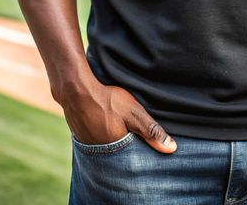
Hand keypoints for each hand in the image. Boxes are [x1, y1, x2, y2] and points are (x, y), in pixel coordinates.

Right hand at [58, 77, 176, 153]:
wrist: (75, 89)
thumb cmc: (106, 100)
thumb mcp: (133, 113)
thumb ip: (151, 130)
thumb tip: (171, 148)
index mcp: (115, 150)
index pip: (133, 158)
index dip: (141, 150)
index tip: (147, 143)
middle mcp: (100, 153)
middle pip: (120, 153)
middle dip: (128, 145)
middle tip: (132, 131)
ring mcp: (88, 145)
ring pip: (107, 146)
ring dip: (115, 139)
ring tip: (120, 127)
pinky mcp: (80, 135)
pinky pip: (96, 139)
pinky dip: (103, 132)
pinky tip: (106, 122)